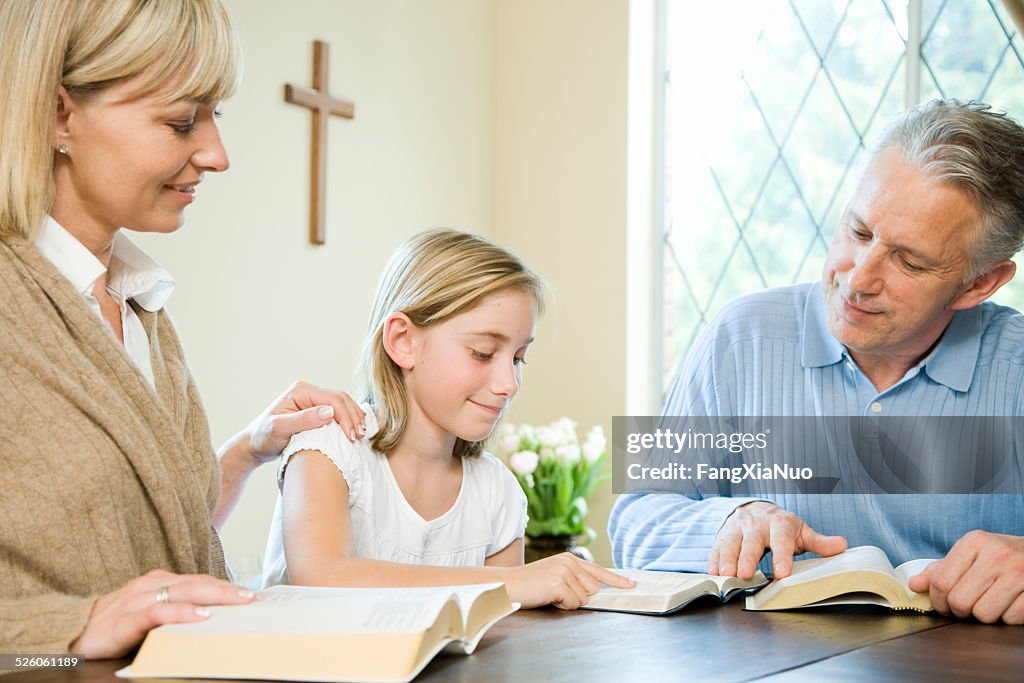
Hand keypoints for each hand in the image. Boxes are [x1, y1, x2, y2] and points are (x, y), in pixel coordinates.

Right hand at [69, 569, 256, 658]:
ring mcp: (138, 598)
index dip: (227, 587)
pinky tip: (200, 616)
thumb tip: (213, 618)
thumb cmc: (116, 627)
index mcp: (159, 582)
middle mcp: (151, 585)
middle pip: (198, 583)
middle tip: (254, 598)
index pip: (200, 582)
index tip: (252, 595)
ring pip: (184, 592)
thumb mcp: (151, 615)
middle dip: (229, 590)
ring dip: (215, 596)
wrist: (73, 637)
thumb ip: (177, 611)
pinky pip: (158, 612)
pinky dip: (182, 613)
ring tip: (238, 602)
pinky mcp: (127, 617)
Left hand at [244, 381, 365, 463]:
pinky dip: (349, 418)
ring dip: (354, 417)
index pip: (332, 400)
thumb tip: (329, 412)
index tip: (352, 436)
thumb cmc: (263, 437)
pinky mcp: (316, 409)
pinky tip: (356, 427)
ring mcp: (313, 399)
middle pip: (341, 399)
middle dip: (353, 417)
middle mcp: (308, 391)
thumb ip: (303, 420)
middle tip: (361, 436)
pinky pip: (338, 410)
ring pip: (343, 403)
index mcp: (301, 391)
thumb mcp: (279, 429)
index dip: (345, 417)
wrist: (255, 445)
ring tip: (362, 433)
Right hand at [498, 553, 634, 609]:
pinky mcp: (559, 582)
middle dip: (578, 597)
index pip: (599, 571)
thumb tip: (594, 593)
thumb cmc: (531, 585)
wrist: (508, 585)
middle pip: (593, 590)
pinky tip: (548, 597)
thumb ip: (575, 580)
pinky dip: (562, 606)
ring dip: (568, 602)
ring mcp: (565, 571)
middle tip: (556, 593)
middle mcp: (570, 561)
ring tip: (550, 594)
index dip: (617, 580)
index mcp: (570, 558)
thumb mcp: (555, 576)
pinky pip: (573, 603)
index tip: (632, 584)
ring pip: (583, 599)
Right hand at [710, 501, 846, 578]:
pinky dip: (713, 560)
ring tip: (725, 575)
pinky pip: (716, 547)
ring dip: (726, 559)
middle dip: (746, 558)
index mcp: (779, 522)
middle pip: (750, 541)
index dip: (781, 556)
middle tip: (744, 574)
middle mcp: (755, 523)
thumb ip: (819, 542)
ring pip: (730, 543)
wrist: (756, 509)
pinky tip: (713, 573)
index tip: (781, 573)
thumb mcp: (801, 532)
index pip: (780, 539)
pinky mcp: (723, 534)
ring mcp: (737, 528)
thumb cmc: (781, 526)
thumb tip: (842, 545)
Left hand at [907, 530, 1023, 623]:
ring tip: (986, 603)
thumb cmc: (997, 556)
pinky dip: (1005, 618)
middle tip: (964, 606)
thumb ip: (940, 570)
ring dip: (981, 615)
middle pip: (960, 601)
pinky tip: (1006, 604)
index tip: (942, 604)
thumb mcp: (967, 555)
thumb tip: (914, 585)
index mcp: (974, 542)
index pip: (941, 582)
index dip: (937, 600)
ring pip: (983, 614)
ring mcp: (1019, 573)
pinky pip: (1009, 619)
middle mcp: (997, 555)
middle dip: (958, 611)